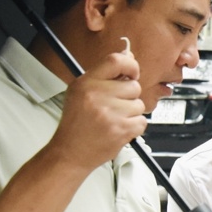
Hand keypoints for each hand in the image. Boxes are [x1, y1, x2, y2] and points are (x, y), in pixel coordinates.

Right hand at [50, 46, 146, 170]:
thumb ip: (104, 75)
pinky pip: (142, 121)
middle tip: (114, 106)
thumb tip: (129, 58)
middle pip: (134, 86)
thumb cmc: (76, 123)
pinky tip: (118, 129)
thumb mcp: (80, 92)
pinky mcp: (122, 130)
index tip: (132, 72)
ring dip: (131, 113)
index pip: (117, 61)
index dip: (131, 65)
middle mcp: (98, 95)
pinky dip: (134, 126)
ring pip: (139, 104)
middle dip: (129, 96)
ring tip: (113, 119)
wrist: (70, 153)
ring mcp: (111, 113)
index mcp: (87, 83)